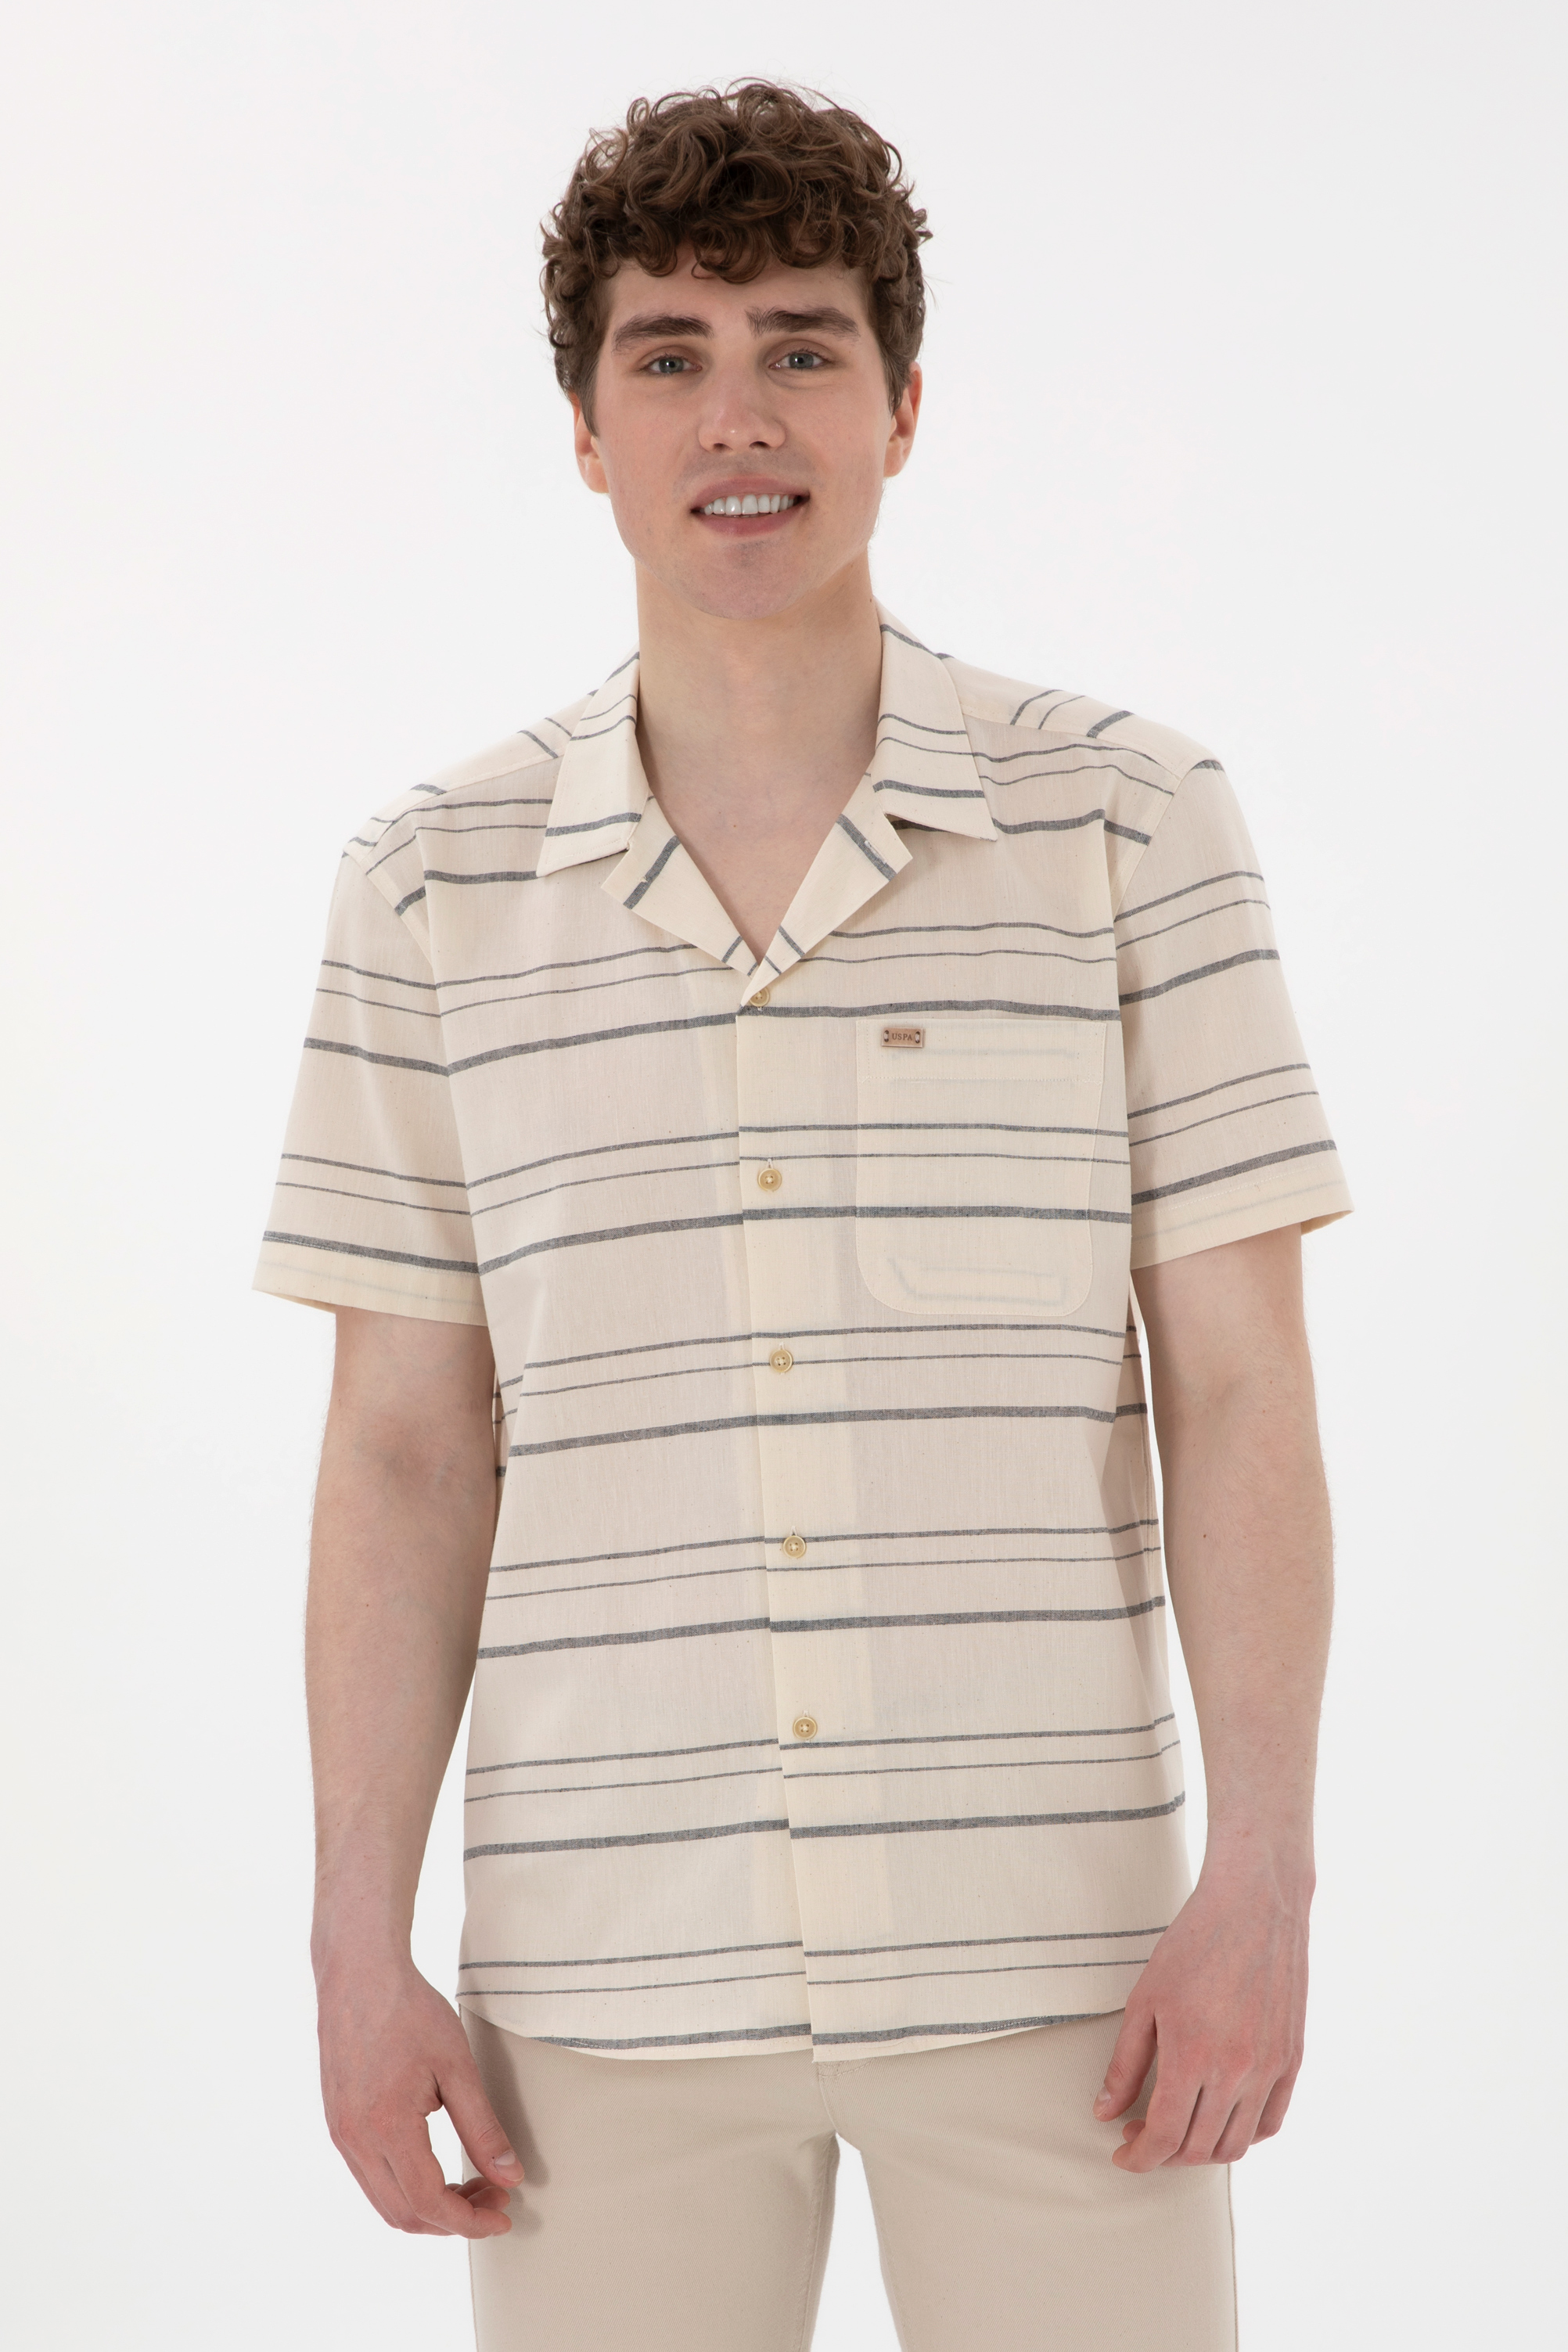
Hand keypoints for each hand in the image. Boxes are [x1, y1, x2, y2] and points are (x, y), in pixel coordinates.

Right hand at [316, 1951, 523, 2234]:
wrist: (359, 1973)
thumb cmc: (409, 2010)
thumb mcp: (457, 2066)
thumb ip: (483, 2127)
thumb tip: (510, 2177)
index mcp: (385, 2126)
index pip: (429, 2202)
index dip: (470, 2221)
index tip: (503, 2216)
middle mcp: (355, 2140)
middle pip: (404, 2214)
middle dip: (454, 2218)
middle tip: (495, 2194)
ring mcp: (341, 2134)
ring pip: (385, 2202)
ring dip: (429, 2206)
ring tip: (472, 2182)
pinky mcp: (338, 2124)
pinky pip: (371, 2178)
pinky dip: (406, 2187)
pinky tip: (437, 2165)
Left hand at [1092, 1851, 1310, 2169]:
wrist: (1255, 1906)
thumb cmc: (1193, 1945)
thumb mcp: (1144, 2000)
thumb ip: (1124, 2063)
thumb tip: (1104, 2112)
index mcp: (1193, 2057)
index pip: (1164, 2137)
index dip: (1139, 2157)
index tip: (1121, 2154)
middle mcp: (1236, 2072)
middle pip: (1199, 2149)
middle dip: (1164, 2156)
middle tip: (1141, 2137)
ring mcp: (1269, 2069)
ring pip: (1236, 2144)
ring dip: (1202, 2152)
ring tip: (1178, 2131)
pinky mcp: (1291, 2060)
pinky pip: (1269, 2122)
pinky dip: (1243, 2136)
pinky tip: (1219, 2119)